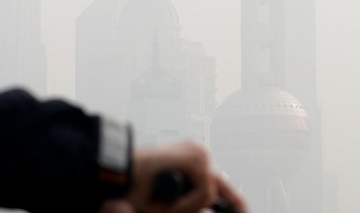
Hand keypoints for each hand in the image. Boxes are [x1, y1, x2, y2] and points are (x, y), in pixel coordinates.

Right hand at [100, 141, 245, 212]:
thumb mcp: (169, 200)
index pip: (215, 179)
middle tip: (222, 209)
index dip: (230, 195)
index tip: (242, 207)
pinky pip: (203, 192)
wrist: (118, 173)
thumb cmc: (136, 185)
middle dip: (200, 204)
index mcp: (189, 159)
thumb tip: (208, 206)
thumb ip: (190, 203)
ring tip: (164, 204)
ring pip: (208, 193)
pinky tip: (168, 201)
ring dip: (186, 206)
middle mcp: (196, 152)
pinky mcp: (195, 158)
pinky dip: (185, 204)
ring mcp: (197, 153)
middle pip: (214, 188)